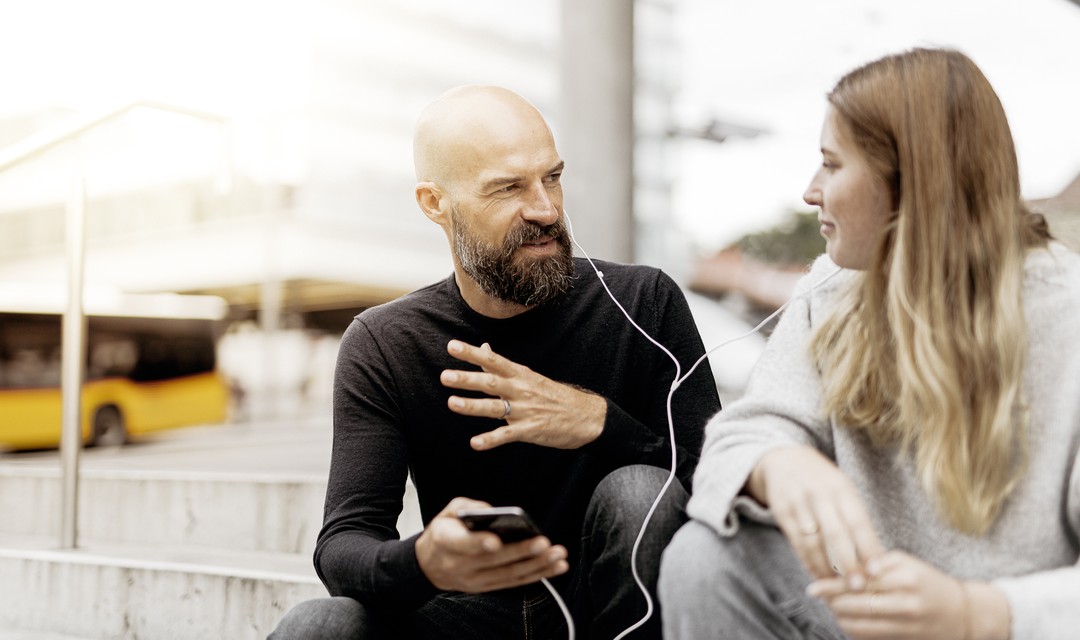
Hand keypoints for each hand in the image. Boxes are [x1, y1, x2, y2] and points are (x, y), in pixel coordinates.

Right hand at [415, 497, 568, 592]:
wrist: (429, 565)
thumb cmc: (443, 532)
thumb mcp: (447, 512)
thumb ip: (468, 507)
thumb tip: (494, 511)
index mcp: (446, 542)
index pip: (464, 544)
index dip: (480, 543)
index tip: (496, 541)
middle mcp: (460, 565)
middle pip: (494, 561)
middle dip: (521, 552)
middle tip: (544, 543)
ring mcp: (474, 580)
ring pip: (509, 575)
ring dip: (536, 566)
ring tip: (558, 556)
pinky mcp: (486, 588)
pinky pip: (514, 583)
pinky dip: (537, 575)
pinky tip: (555, 567)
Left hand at [440, 340, 606, 450]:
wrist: (585, 416)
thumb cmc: (552, 395)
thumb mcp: (529, 376)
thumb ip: (502, 365)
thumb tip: (484, 348)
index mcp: (520, 375)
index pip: (492, 360)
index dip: (471, 353)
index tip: (452, 346)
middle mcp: (521, 390)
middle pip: (491, 382)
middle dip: (467, 379)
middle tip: (445, 376)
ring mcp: (526, 411)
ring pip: (496, 407)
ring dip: (473, 406)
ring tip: (452, 403)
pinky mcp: (531, 430)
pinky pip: (507, 435)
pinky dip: (491, 440)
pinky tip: (475, 443)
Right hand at [747, 446, 883, 584]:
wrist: (783, 460)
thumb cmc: (823, 482)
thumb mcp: (842, 489)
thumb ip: (856, 517)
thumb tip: (877, 556)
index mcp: (841, 488)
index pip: (858, 521)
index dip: (868, 546)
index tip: (877, 570)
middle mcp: (819, 494)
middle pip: (835, 533)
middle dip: (848, 562)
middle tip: (858, 586)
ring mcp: (798, 502)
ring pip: (813, 542)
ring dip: (826, 567)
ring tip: (837, 587)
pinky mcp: (782, 512)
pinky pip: (796, 542)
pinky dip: (808, 562)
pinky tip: (817, 575)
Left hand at [808, 551, 979, 639]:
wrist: (962, 613)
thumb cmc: (928, 582)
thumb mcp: (906, 563)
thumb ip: (875, 561)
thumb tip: (844, 566)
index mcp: (904, 578)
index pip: (859, 581)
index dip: (832, 585)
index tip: (813, 586)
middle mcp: (904, 603)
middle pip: (854, 605)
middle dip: (832, 601)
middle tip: (821, 595)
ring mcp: (904, 625)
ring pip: (858, 625)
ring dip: (839, 617)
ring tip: (835, 606)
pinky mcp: (903, 639)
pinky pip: (867, 637)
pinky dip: (852, 629)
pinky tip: (848, 619)